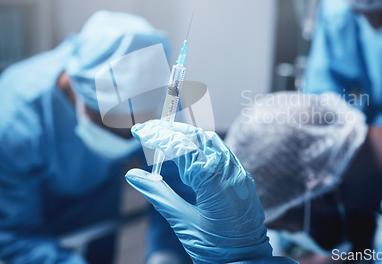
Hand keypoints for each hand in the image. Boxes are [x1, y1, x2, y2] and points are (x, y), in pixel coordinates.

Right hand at [126, 120, 271, 263]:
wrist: (247, 262)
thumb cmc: (216, 248)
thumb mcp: (182, 221)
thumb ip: (158, 194)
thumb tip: (133, 175)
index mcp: (213, 180)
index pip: (181, 146)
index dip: (158, 136)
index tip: (140, 131)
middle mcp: (229, 170)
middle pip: (197, 137)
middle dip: (171, 131)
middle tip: (149, 130)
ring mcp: (238, 173)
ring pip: (211, 141)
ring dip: (187, 135)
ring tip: (165, 135)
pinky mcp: (242, 178)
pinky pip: (221, 152)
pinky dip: (202, 145)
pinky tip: (188, 150)